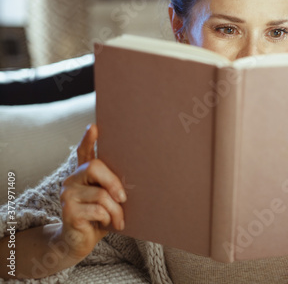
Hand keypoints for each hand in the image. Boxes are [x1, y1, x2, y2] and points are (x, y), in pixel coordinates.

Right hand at [59, 124, 126, 260]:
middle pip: (95, 167)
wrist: (80, 242)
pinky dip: (109, 219)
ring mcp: (67, 194)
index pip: (84, 151)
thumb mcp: (110, 199)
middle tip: (124, 199)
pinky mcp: (68, 211)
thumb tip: (138, 176)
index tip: (94, 127)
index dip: (88, 139)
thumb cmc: (100, 217)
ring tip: (119, 220)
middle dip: (114, 183)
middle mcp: (72, 179)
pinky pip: (98, 210)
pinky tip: (107, 224)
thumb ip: (115, 186)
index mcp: (84, 174)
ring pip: (102, 194)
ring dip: (116, 210)